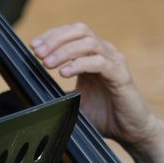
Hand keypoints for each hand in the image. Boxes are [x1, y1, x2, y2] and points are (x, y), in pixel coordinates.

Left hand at [29, 23, 163, 152]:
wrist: (130, 131)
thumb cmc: (104, 117)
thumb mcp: (74, 102)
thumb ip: (58, 94)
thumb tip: (32, 93)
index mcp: (92, 56)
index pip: (72, 33)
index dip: (52, 36)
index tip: (33, 46)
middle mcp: (105, 54)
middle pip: (80, 31)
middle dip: (55, 39)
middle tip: (38, 53)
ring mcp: (114, 62)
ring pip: (89, 43)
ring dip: (64, 51)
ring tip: (47, 64)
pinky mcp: (121, 75)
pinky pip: (99, 62)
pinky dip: (79, 64)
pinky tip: (64, 73)